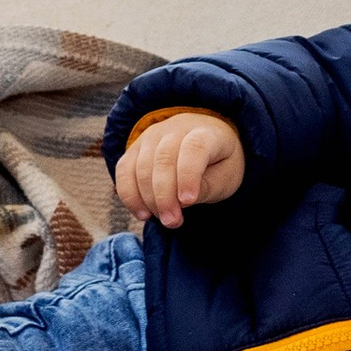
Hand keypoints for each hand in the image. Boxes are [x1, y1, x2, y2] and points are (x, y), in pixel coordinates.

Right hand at [114, 110, 243, 226]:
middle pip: (164, 159)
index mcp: (207, 132)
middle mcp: (176, 128)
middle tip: (173, 221)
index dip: (188, 175)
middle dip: (165, 195)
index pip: (194, 147)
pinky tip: (142, 214)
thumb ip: (207, 187)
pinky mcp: (136, 147)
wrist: (205, 144)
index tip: (188, 201)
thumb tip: (181, 201)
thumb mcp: (226, 177)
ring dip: (148, 199)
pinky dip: (129, 195)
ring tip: (164, 219)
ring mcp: (152, 135)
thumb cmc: (218, 163)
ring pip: (141, 166)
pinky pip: (124, 170)